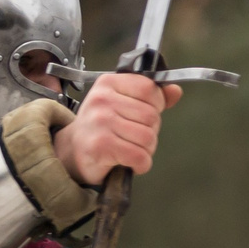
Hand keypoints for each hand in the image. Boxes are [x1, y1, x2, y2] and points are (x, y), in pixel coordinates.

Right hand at [55, 73, 181, 186]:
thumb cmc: (103, 126)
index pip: (149, 89)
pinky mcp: (100, 145)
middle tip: (133, 136)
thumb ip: (152, 97)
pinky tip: (129, 162)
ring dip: (146, 150)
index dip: (156, 105)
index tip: (143, 115)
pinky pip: (140, 156)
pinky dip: (141, 164)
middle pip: (152, 116)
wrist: (73, 151)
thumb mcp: (125, 103)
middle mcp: (102, 99)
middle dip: (151, 131)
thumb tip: (175, 90)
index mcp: (109, 83)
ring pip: (148, 138)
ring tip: (130, 148)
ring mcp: (100, 122)